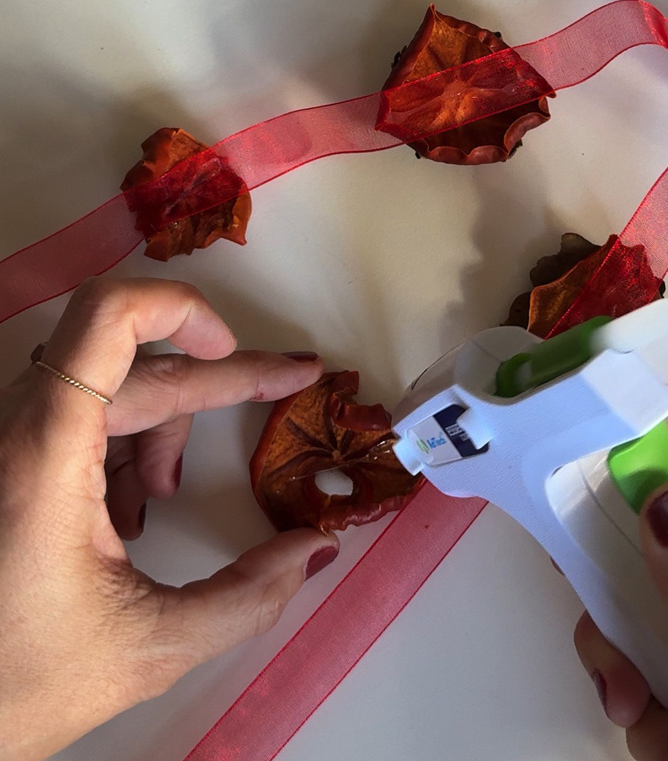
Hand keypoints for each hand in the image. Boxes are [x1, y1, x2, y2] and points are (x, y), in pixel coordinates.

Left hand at [0, 278, 339, 760]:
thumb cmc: (16, 685)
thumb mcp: (148, 648)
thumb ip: (247, 599)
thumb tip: (311, 551)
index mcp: (43, 455)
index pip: (108, 319)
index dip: (180, 309)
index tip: (234, 346)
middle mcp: (16, 430)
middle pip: (132, 362)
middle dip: (214, 381)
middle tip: (285, 387)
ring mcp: (6, 440)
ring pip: (106, 385)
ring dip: (158, 425)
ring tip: (161, 498)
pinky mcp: (6, 458)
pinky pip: (76, 414)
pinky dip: (120, 444)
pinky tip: (127, 510)